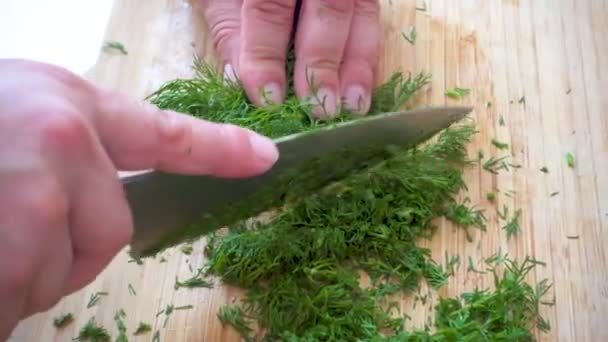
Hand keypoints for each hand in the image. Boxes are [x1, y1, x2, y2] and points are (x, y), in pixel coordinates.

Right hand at [0, 59, 277, 339]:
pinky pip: (17, 296)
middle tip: (10, 222)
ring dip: (23, 273)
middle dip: (68, 249)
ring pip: (56, 274)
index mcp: (70, 110)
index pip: (165, 136)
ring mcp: (26, 201)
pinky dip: (2, 292)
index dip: (221, 151)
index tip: (267, 158)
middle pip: (107, 234)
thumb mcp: (20, 111)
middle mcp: (58, 148)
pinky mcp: (1, 252)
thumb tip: (103, 206)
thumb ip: (74, 150)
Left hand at [199, 0, 380, 118]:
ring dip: (357, 66)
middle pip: (329, 7)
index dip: (267, 53)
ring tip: (350, 107)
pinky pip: (371, 23)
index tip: (268, 98)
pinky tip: (359, 92)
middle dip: (322, 63)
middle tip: (319, 109)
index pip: (270, 6)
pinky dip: (366, 59)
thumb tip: (238, 83)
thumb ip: (230, 32)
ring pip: (362, 14)